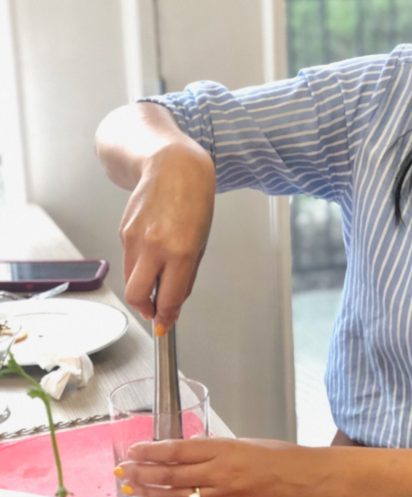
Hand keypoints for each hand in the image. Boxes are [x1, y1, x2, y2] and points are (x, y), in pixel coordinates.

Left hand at [118, 438, 327, 496]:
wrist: (308, 480)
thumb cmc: (282, 456)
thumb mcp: (247, 442)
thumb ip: (216, 446)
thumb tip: (189, 448)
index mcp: (225, 448)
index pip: (178, 450)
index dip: (151, 451)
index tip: (134, 450)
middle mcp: (220, 472)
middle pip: (171, 474)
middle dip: (143, 473)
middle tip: (123, 471)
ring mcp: (223, 496)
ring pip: (176, 496)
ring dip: (150, 493)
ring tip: (131, 489)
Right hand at [119, 142, 214, 331]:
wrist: (172, 167)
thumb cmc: (193, 202)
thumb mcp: (200, 243)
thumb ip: (186, 275)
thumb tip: (173, 303)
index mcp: (180, 251)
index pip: (167, 298)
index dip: (165, 317)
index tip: (165, 326)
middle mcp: (154, 246)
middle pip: (137, 295)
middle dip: (145, 309)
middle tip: (156, 311)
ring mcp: (134, 238)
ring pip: (131, 278)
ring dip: (144, 285)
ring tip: (159, 278)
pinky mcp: (123, 231)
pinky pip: (130, 259)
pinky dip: (141, 265)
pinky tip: (154, 252)